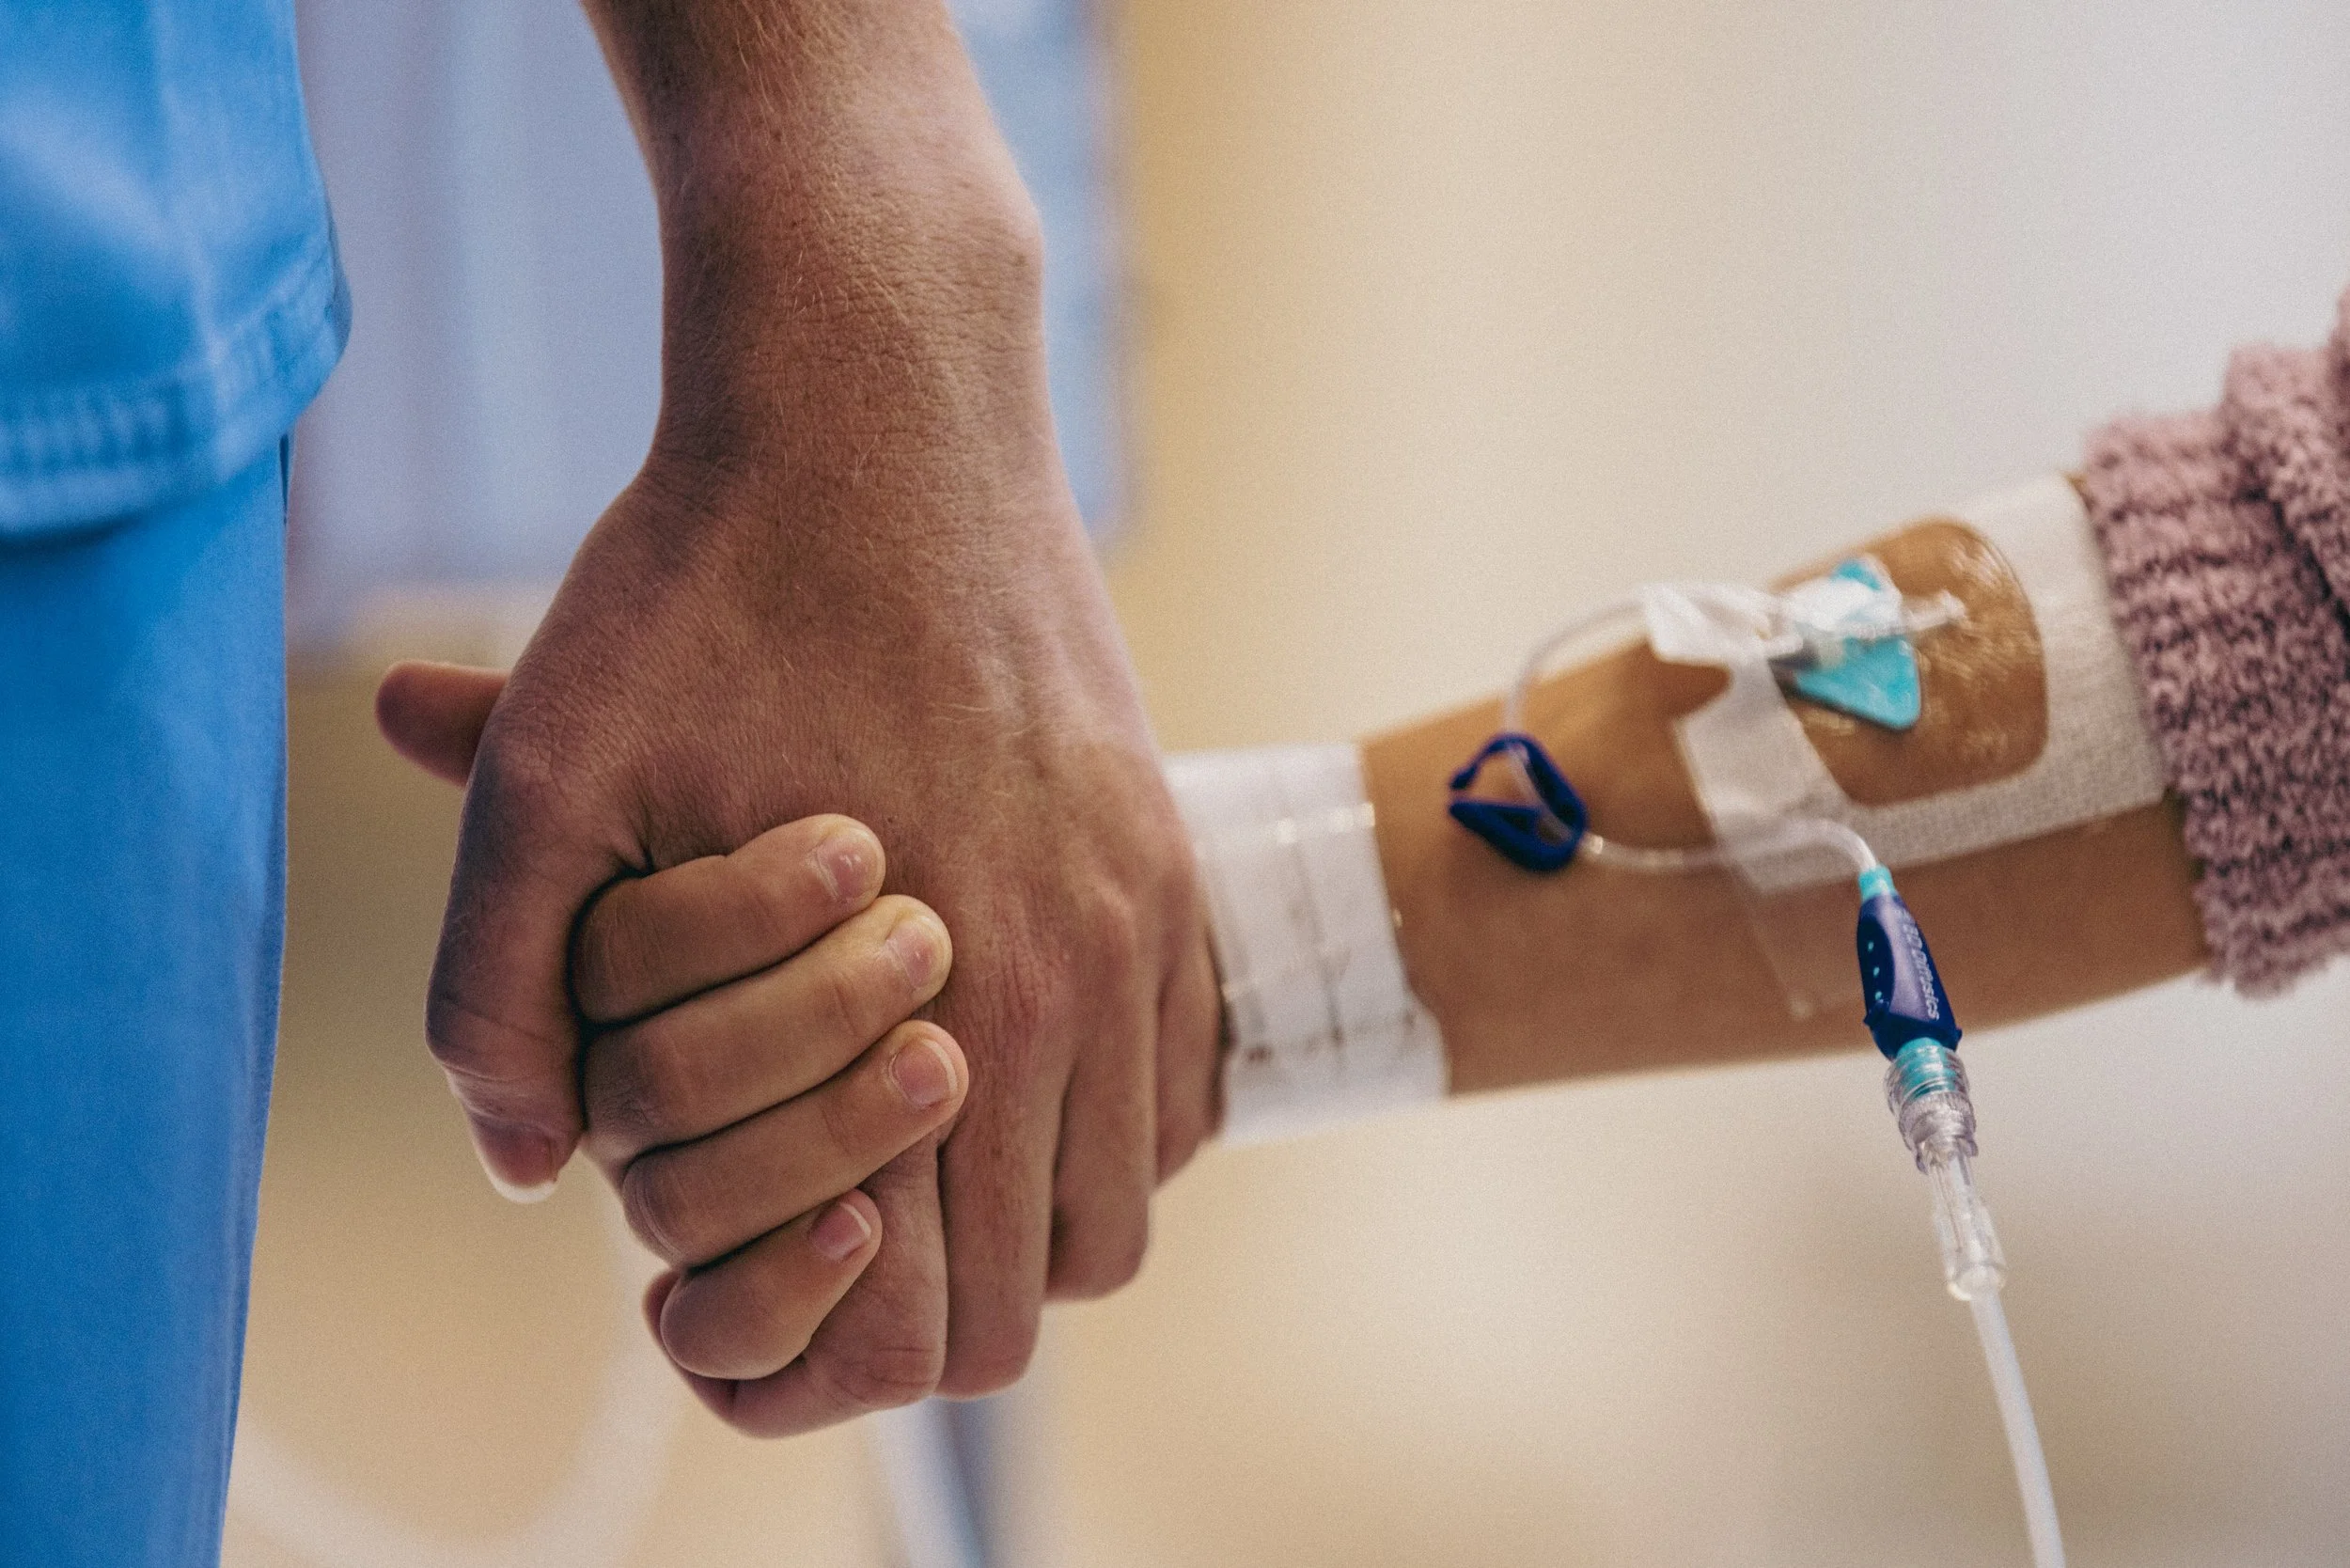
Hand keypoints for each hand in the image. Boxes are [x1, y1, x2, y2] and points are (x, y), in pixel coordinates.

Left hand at [378, 141, 1220, 1429]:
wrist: (883, 404)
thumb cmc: (706, 584)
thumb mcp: (551, 773)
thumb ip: (504, 988)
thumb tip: (530, 1168)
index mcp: (935, 994)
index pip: (937, 1313)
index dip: (845, 1344)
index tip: (770, 1280)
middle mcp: (1075, 977)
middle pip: (1045, 1288)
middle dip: (935, 1305)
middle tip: (830, 1233)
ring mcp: (1141, 915)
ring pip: (1130, 1201)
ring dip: (1025, 1218)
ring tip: (910, 1153)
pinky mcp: (1167, 855)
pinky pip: (1183, 1084)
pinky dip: (1102, 1122)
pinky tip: (996, 1056)